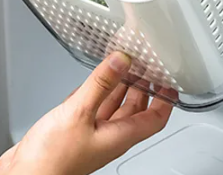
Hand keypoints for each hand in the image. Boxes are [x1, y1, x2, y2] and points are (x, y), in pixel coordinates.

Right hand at [0, 53, 173, 174]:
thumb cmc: (52, 161)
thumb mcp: (79, 113)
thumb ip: (101, 85)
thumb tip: (122, 60)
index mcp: (119, 136)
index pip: (154, 118)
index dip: (166, 99)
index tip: (171, 79)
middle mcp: (108, 136)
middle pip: (135, 109)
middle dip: (143, 85)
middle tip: (145, 63)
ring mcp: (91, 134)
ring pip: (113, 107)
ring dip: (119, 86)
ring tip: (124, 64)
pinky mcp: (73, 131)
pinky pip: (92, 108)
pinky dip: (97, 92)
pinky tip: (93, 81)